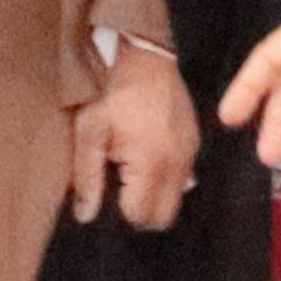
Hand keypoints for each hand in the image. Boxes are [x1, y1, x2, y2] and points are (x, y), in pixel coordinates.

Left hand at [67, 46, 198, 231]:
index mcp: (150, 163)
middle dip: (139, 214)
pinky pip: (183, 182)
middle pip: (162, 219)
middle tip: (119, 193)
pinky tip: (146, 164)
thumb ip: (87, 176)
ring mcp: (190, 157)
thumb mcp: (90, 132)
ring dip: (153, 200)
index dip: (119, 215)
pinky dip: (165, 183)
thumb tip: (86, 215)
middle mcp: (177, 166)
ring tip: (132, 177)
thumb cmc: (115, 95)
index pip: (139, 216)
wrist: (148, 62)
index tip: (107, 197)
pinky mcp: (195, 148)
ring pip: (175, 203)